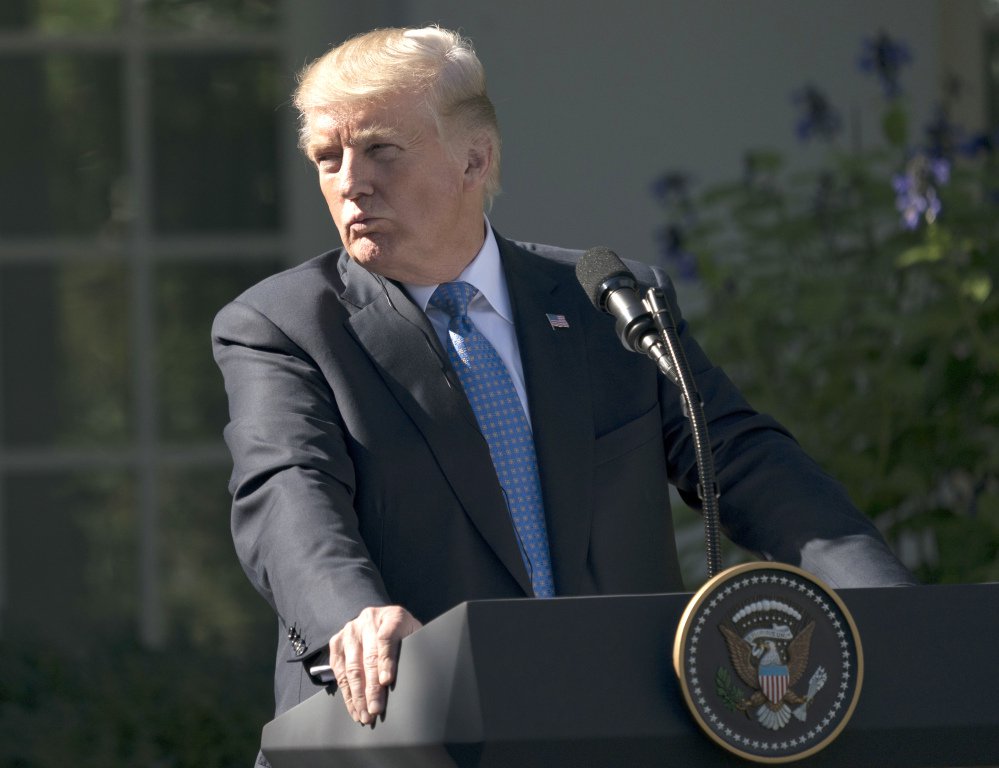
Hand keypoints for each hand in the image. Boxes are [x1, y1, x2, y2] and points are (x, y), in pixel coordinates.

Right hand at [328, 605, 421, 723]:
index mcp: (393, 616)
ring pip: (352, 667)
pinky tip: (354, 707)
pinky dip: (347, 693)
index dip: (386, 661)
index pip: (387, 639)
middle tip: (376, 709)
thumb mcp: (415, 637)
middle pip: (369, 656)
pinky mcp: (337, 642)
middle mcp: (369, 619)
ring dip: (358, 695)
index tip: (387, 681)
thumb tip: (418, 676)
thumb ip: (415, 650)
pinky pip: (340, 671)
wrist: (383, 622)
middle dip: (372, 687)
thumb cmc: (404, 635)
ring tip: (365, 714)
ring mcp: (350, 630)